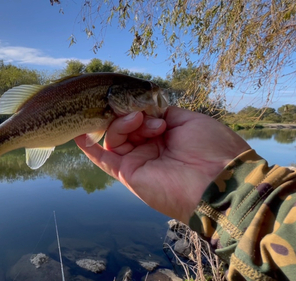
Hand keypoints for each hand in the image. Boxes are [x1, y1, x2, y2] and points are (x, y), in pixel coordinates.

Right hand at [75, 106, 250, 222]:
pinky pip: (103, 159)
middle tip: (141, 113)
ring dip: (122, 123)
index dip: (138, 106)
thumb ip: (165, 113)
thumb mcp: (191, 121)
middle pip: (126, 124)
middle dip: (130, 113)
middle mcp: (150, 148)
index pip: (141, 117)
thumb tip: (147, 108)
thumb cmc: (212, 150)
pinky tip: (78, 133)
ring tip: (137, 120)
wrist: (218, 181)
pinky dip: (89, 147)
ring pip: (115, 135)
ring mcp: (138, 161)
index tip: (141, 102)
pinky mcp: (127, 173)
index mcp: (167, 136)